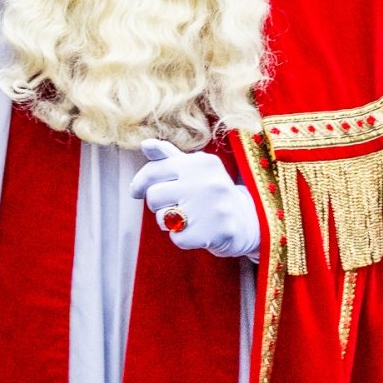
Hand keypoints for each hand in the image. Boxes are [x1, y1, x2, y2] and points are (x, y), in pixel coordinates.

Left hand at [129, 140, 260, 260]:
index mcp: (201, 162)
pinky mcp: (214, 233)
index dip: (139, 183)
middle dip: (159, 205)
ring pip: (163, 219)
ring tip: (191, 217)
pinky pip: (177, 238)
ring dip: (170, 223)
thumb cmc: (211, 192)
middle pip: (154, 196)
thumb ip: (168, 157)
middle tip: (178, 205)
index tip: (135, 191)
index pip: (153, 171)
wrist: (247, 220)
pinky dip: (183, 238)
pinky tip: (199, 232)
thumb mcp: (193, 169)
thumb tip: (145, 144)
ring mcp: (213, 208)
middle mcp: (208, 182)